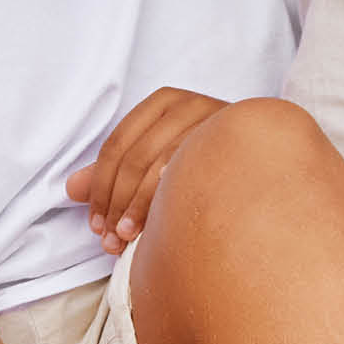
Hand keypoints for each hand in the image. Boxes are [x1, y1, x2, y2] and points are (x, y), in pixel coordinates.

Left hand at [64, 88, 226, 254]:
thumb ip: (114, 173)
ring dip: (135, 209)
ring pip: (159, 167)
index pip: (118, 144)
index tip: (94, 223)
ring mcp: (214, 123)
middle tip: (107, 240)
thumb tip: (71, 189)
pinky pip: (191, 176)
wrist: (273, 162)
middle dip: (115, 203)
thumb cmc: (206, 163)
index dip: (100, 187)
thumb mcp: (156, 159)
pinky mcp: (236, 146)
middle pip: (135, 157)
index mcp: (165, 102)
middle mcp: (188, 105)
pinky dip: (166, 205)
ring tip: (124, 241)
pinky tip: (157, 230)